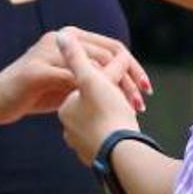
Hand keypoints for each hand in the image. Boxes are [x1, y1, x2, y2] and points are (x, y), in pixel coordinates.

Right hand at [0, 29, 149, 129]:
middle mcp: (60, 38)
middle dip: (129, 78)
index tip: (146, 88)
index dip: (133, 67)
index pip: (112, 47)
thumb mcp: (67, 83)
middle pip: (108, 54)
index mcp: (70, 37)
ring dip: (114, 88)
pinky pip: (70, 79)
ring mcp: (47, 52)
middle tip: (141, 102)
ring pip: (92, 66)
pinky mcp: (36, 71)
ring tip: (127, 107)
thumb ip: (90, 76)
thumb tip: (122, 82)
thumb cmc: (33, 93)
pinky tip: (101, 112)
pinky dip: (88, 95)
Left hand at [56, 28, 142, 161]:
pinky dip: (117, 134)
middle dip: (113, 101)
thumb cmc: (108, 114)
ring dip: (117, 117)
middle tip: (132, 104)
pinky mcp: (94, 158)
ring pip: (102, 123)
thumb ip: (76, 57)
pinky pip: (107, 140)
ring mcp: (81, 145)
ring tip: (130, 119)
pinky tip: (127, 135)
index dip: (107, 81)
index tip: (122, 86)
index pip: (87, 86)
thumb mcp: (91, 79)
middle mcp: (69, 128)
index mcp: (66, 108)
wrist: (121, 157)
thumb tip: (61, 35)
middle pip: (95, 105)